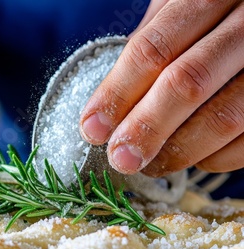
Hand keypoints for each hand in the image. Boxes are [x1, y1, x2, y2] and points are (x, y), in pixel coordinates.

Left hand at [79, 0, 243, 176]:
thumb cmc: (216, 11)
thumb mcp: (180, 6)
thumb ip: (153, 41)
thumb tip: (112, 97)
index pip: (152, 50)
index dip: (117, 94)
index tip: (92, 128)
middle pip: (187, 84)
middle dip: (146, 128)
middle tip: (120, 158)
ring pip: (224, 117)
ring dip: (178, 150)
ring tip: (150, 164)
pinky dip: (214, 157)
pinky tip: (192, 156)